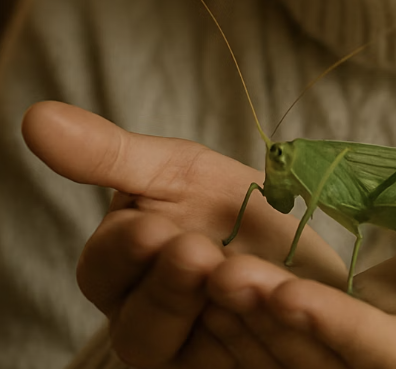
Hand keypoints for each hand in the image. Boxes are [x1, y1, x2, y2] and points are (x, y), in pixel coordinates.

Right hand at [22, 101, 346, 367]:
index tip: (153, 229)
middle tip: (198, 253)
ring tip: (240, 275)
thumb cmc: (221, 203)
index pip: (106, 268)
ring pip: (188, 351)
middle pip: (141, 324)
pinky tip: (281, 301)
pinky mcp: (232, 365)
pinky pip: (241, 361)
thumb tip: (35, 115)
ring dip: (214, 310)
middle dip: (171, 287)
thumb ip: (110, 155)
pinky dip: (261, 329)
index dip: (127, 251)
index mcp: (120, 270)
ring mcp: (190, 351)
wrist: (295, 240)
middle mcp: (144, 320)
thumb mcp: (175, 170)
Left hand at [201, 227, 395, 368]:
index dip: (331, 326)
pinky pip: (278, 325)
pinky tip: (201, 264)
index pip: (377, 357)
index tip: (280, 288)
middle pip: (312, 356)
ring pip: (282, 344)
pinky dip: (239, 299)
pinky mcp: (330, 341)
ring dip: (234, 307)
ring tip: (188, 259)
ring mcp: (352, 360)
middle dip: (258, 314)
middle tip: (206, 265)